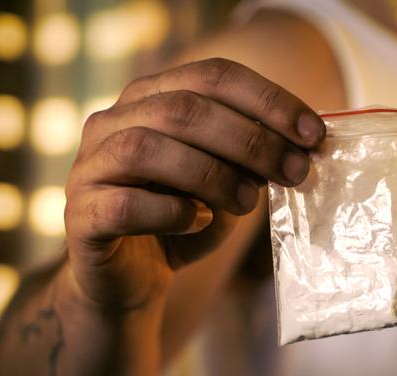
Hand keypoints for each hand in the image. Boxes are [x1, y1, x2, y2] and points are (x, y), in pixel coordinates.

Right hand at [64, 58, 325, 310]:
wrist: (132, 278)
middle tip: (296, 172)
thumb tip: (301, 149)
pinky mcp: (81, 214)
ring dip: (212, 174)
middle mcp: (113, 121)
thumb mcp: (227, 185)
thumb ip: (251, 162)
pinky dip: (170, 212)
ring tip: (249, 201)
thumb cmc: (183, 222)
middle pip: (183, 109)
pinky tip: (198, 221)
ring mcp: (90, 166)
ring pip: (146, 148)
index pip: (212, 76)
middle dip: (251, 140)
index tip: (314, 133)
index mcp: (151, 99)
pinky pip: (124, 204)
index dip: (268, 101)